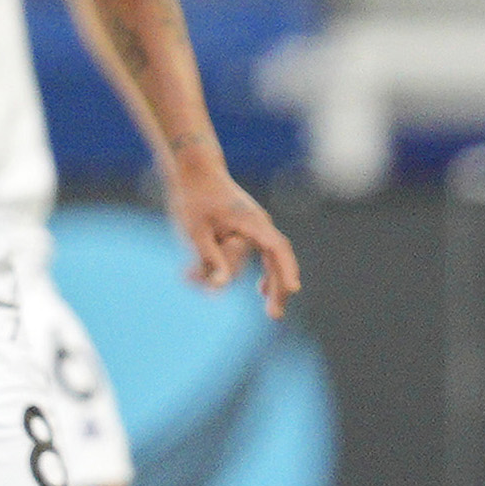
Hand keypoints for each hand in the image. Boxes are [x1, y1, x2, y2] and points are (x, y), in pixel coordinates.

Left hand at [167, 149, 300, 319]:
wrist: (192, 169)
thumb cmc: (192, 197)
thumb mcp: (194, 231)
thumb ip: (208, 259)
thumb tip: (219, 288)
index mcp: (252, 222)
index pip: (276, 248)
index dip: (285, 270)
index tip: (292, 289)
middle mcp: (259, 226)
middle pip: (277, 260)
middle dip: (278, 289)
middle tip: (275, 316)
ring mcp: (254, 229)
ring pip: (260, 261)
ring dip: (242, 275)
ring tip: (236, 295)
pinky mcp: (246, 231)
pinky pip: (258, 256)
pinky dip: (257, 271)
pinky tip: (262, 290)